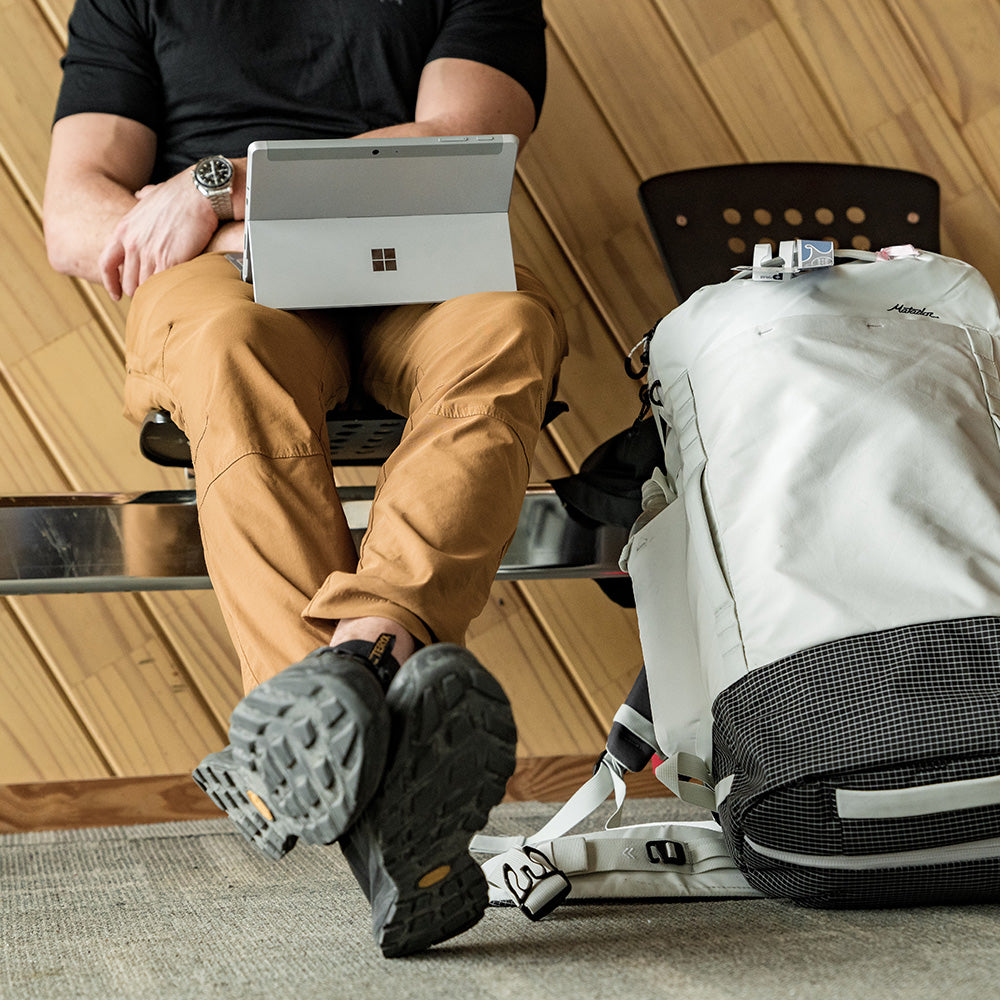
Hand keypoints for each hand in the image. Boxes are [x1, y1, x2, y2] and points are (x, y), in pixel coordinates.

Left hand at [98, 167, 218, 299]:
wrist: (198, 194)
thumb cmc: (181, 193)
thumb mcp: (152, 194)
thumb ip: (144, 198)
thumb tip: (141, 194)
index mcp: (124, 230)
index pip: (106, 264)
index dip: (110, 283)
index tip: (117, 295)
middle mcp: (132, 243)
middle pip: (129, 282)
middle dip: (140, 292)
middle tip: (153, 297)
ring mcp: (149, 253)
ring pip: (146, 287)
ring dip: (157, 294)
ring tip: (168, 298)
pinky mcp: (169, 260)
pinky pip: (163, 285)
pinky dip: (170, 292)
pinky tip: (177, 294)